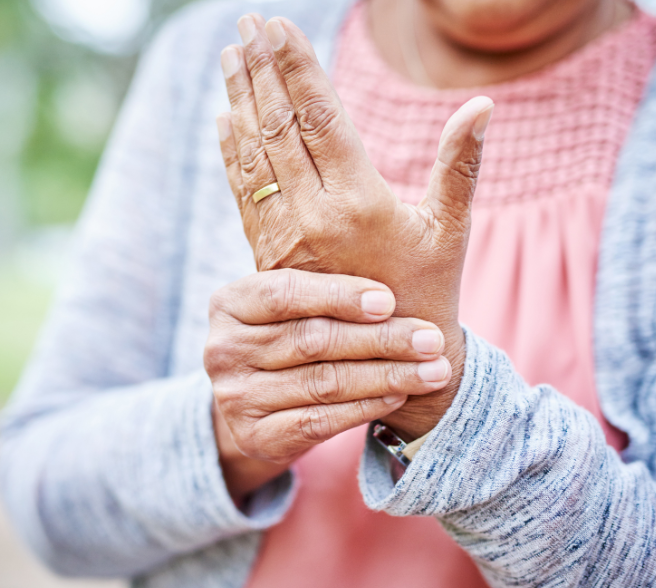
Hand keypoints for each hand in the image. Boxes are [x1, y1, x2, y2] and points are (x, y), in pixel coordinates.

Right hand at [205, 269, 450, 499]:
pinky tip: (401, 394)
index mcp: (228, 303)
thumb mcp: (296, 303)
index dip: (339, 295)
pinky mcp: (255, 436)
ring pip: (324, 383)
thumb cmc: (294, 337)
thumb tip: (395, 219)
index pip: (284, 292)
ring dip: (387, 375)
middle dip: (380, 339)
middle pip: (311, 339)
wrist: (261, 409)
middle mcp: (222, 349)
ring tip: (433, 369)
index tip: (390, 300)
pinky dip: (367, 406)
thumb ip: (328, 276)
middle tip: (431, 338)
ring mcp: (235, 397)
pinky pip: (321, 421)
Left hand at [215, 15, 492, 438]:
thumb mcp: (450, 228)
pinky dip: (233, 153)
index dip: (297, 67)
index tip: (278, 25)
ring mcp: (284, 236)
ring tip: (231, 56)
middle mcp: (313, 215)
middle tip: (247, 22)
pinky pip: (245, 193)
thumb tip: (482, 104)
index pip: (319, 115)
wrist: (389, 363)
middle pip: (279, 126)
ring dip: (240, 102)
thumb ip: (460, 164)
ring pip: (255, 156)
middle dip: (261, 70)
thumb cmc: (431, 290)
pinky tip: (225, 120)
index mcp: (359, 200)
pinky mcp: (268, 255)